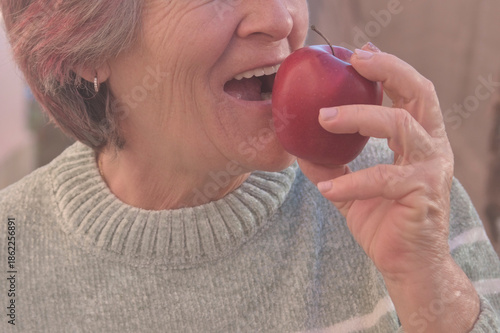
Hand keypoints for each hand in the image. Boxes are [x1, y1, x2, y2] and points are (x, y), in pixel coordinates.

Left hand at [298, 44, 478, 331]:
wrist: (407, 265)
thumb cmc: (385, 222)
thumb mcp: (352, 188)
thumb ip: (331, 165)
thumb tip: (298, 148)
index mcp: (418, 141)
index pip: (410, 93)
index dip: (388, 69)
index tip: (358, 54)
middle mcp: (431, 147)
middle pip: (420, 93)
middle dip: (388, 70)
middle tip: (354, 60)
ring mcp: (430, 169)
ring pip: (400, 125)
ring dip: (358, 116)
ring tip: (323, 118)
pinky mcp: (422, 193)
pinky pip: (382, 178)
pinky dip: (350, 181)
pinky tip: (326, 188)